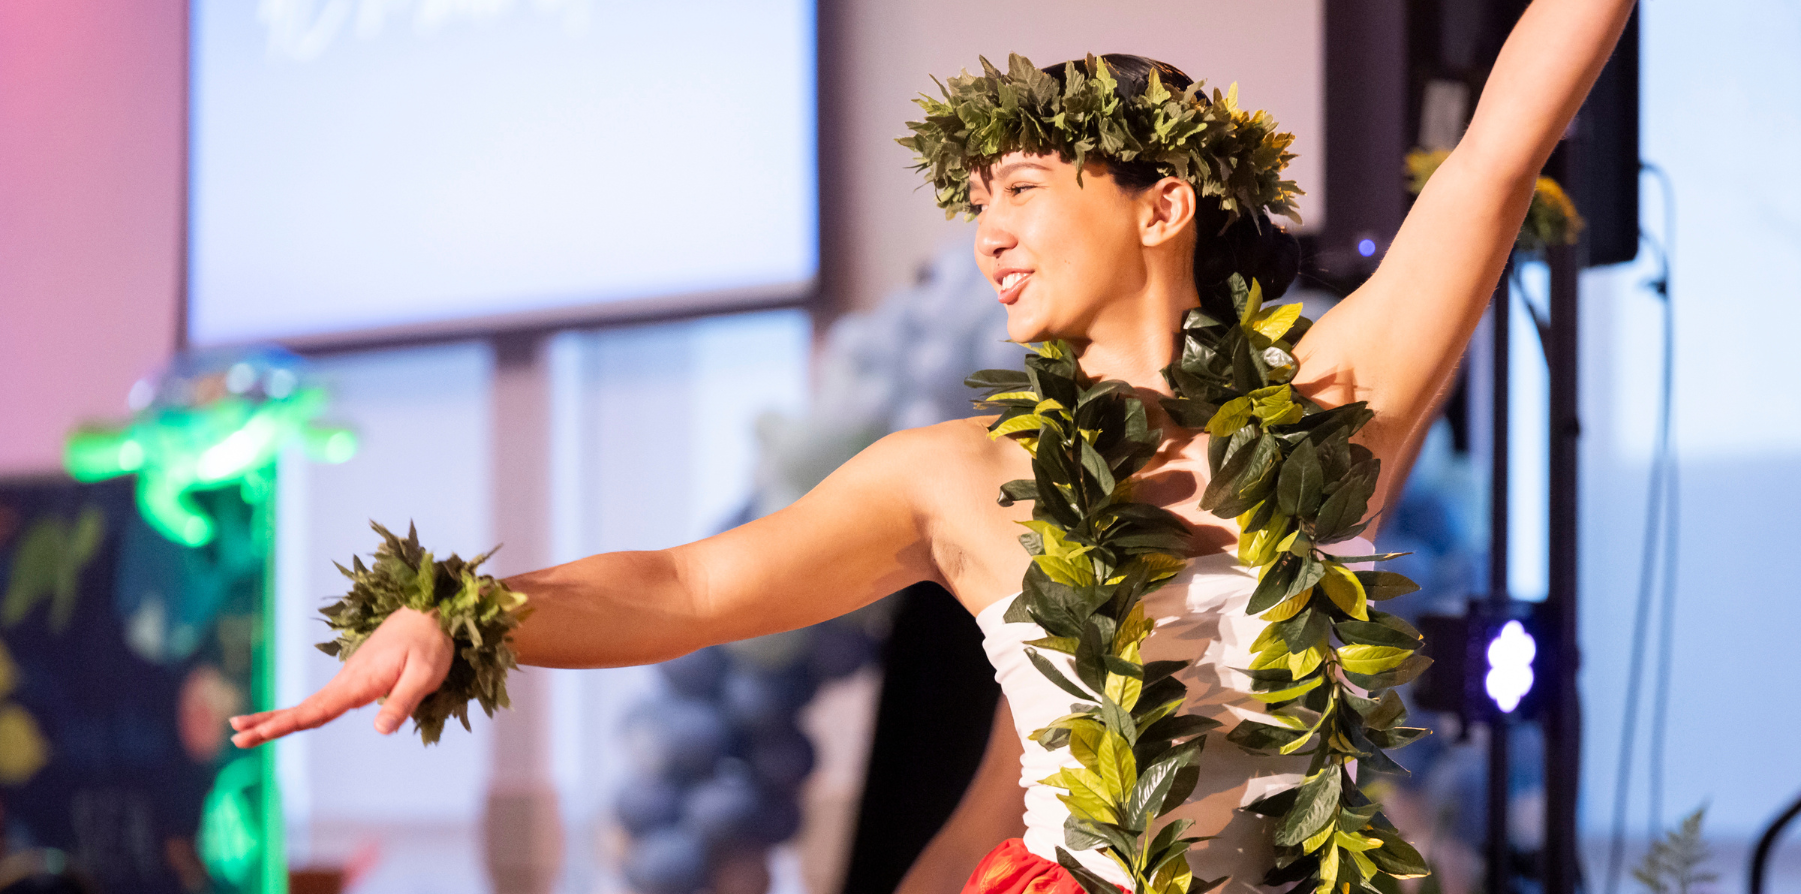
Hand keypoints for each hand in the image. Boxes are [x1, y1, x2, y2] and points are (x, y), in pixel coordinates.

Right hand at [229, 607, 452, 747]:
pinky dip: (303, 711)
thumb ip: (402, 702)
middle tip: (236, 737)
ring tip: (248, 730)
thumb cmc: (431, 643)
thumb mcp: (425, 675)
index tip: (251, 734)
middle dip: (270, 723)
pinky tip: (294, 719)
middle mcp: (349, 680)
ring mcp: (350, 679)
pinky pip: (326, 700)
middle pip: (304, 708)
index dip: (283, 724)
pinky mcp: (358, 678)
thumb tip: (379, 731)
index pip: (316, 710)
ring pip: (312, 704)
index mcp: (360, 681)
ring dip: (280, 717)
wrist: (431, 611)